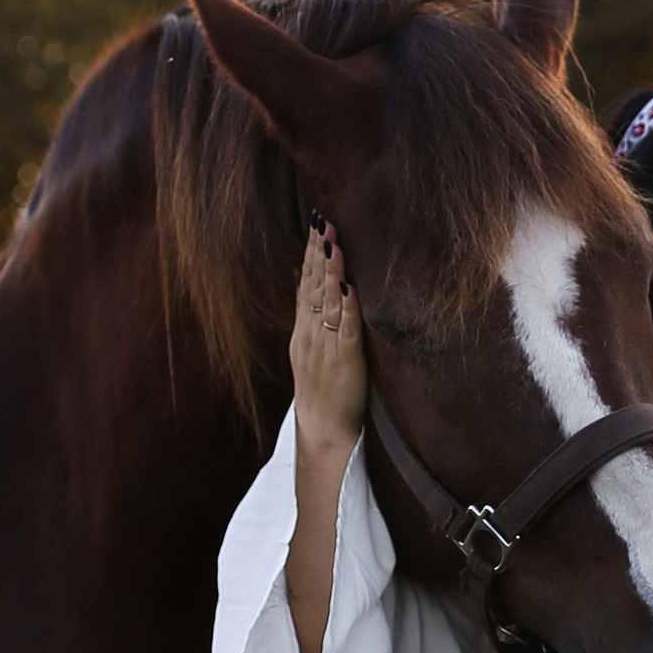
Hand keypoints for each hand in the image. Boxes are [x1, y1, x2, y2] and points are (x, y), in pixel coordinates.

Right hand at [290, 219, 367, 447]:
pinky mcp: (344, 363)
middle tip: (323, 220)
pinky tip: (349, 287)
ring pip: (326, 304)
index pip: (305, 284)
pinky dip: (347, 308)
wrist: (324, 432)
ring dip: (331, 272)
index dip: (310, 254)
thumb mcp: (311, 348)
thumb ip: (312, 316)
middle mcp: (310, 335)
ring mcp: (325, 348)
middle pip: (313, 287)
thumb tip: (312, 281)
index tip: (316, 223)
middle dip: (318, 252)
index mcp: (303, 330)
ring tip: (333, 244)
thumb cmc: (325, 389)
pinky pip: (346, 330)